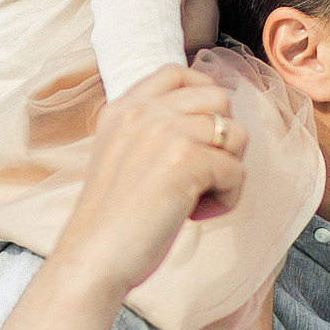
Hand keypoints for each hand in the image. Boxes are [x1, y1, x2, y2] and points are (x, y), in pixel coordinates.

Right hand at [54, 68, 248, 295]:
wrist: (93, 257)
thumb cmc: (110, 222)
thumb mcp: (120, 158)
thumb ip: (150, 134)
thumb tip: (208, 124)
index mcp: (122, 109)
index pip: (176, 73)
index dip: (204, 92)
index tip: (206, 126)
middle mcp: (142, 112)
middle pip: (218, 97)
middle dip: (224, 136)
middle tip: (203, 172)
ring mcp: (165, 132)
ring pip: (235, 133)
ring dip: (229, 170)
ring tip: (200, 197)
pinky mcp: (186, 159)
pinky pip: (237, 170)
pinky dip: (228, 197)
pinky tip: (198, 215)